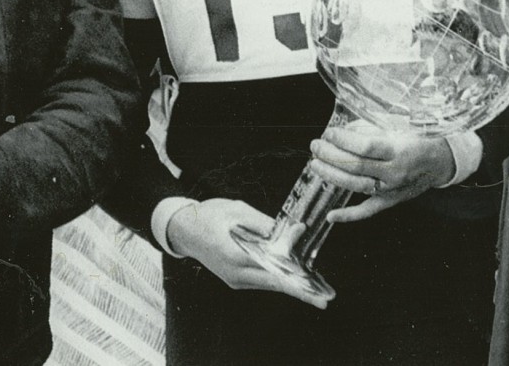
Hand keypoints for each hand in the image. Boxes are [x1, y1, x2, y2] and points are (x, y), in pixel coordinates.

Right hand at [167, 198, 329, 308]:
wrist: (183, 229)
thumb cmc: (208, 215)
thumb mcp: (237, 211)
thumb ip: (264, 223)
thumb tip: (291, 231)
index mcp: (236, 255)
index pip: (273, 269)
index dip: (296, 276)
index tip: (316, 285)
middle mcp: (236, 273)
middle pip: (275, 284)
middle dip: (301, 292)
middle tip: (325, 297)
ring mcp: (235, 279)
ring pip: (269, 284)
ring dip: (292, 286)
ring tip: (316, 288)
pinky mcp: (235, 279)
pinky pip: (261, 281)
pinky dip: (278, 279)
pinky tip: (293, 277)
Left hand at [309, 124, 454, 222]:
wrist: (442, 160)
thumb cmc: (418, 137)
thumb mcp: (399, 125)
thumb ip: (371, 127)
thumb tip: (343, 130)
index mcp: (399, 151)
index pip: (365, 147)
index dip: (343, 140)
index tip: (328, 133)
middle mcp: (395, 172)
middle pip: (356, 167)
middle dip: (330, 155)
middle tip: (316, 146)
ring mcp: (392, 190)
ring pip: (356, 186)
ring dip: (332, 176)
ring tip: (315, 164)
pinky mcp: (391, 201)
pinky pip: (368, 210)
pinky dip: (349, 215)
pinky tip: (331, 216)